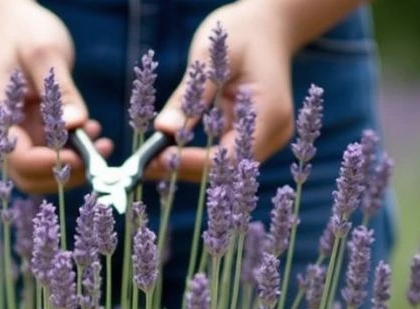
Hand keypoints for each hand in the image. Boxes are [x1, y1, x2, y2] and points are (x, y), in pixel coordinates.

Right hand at [0, 1, 112, 193]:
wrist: (9, 23)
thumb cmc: (23, 31)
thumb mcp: (44, 51)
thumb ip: (61, 90)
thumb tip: (75, 125)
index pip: (19, 159)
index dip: (50, 165)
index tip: (82, 156)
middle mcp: (1, 132)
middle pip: (28, 177)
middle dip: (64, 174)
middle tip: (97, 158)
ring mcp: (16, 133)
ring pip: (41, 171)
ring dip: (72, 166)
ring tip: (100, 142)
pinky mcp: (31, 131)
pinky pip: (51, 154)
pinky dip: (73, 152)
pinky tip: (92, 133)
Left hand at [149, 0, 295, 180]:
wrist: (268, 27)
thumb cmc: (242, 33)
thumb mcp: (211, 55)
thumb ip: (189, 95)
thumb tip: (163, 130)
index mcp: (270, 113)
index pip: (230, 155)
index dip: (194, 162)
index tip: (159, 158)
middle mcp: (273, 133)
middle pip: (226, 170)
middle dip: (185, 170)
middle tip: (146, 166)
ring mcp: (265, 138)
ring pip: (222, 168)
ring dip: (187, 167)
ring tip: (150, 163)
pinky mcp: (252, 137)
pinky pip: (221, 154)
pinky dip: (195, 156)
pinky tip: (167, 153)